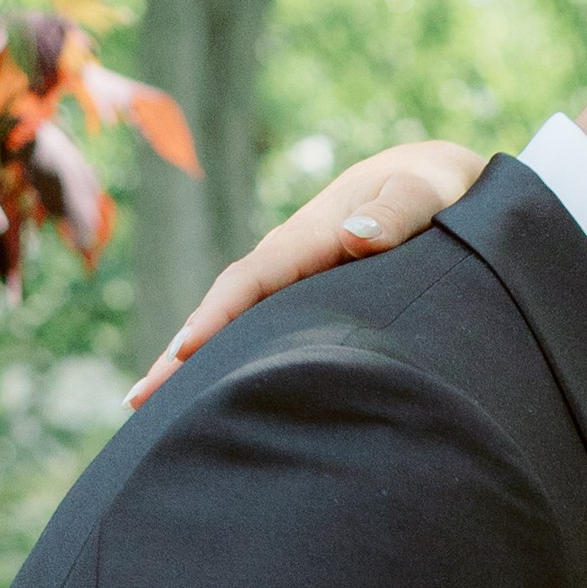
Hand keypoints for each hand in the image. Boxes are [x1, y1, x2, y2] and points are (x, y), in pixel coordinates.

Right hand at [128, 139, 490, 401]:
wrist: (447, 181)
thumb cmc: (445, 189)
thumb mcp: (430, 193)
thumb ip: (400, 211)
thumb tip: (356, 236)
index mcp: (315, 230)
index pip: (255, 278)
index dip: (219, 315)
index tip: (184, 353)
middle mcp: (294, 254)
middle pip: (228, 305)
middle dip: (182, 352)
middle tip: (139, 400)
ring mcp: (297, 278)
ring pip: (237, 321)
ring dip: (193, 360)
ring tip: (149, 406)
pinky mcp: (308, 296)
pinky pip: (259, 327)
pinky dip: (228, 356)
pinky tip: (207, 390)